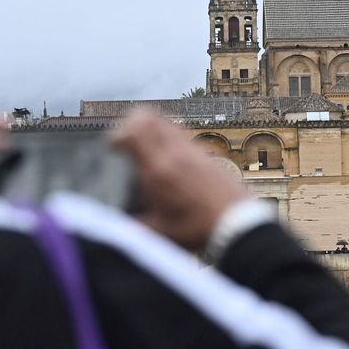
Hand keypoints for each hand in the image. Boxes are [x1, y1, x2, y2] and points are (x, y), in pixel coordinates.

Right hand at [111, 110, 247, 249]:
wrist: (237, 222)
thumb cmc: (198, 229)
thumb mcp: (160, 231)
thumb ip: (134, 226)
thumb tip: (116, 228)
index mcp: (158, 170)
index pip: (132, 132)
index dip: (117, 134)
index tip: (112, 147)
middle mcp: (174, 153)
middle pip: (146, 116)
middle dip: (130, 123)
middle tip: (125, 138)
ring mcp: (191, 149)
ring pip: (164, 119)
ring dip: (149, 124)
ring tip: (143, 140)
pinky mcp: (204, 151)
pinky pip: (180, 130)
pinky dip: (167, 131)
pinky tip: (166, 150)